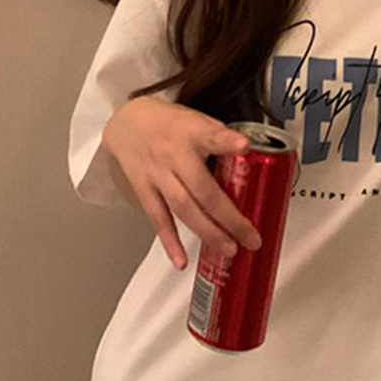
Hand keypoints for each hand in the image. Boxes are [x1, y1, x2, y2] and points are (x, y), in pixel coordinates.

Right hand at [101, 96, 261, 269]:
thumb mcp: (198, 120)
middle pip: (203, 189)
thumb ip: (222, 139)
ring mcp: (158, 176)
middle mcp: (174, 156)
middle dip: (229, 217)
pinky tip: (182, 260)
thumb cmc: (170, 124)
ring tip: (229, 249)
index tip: (244, 146)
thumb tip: (251, 158)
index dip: (228, 141)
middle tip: (250, 237)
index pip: (211, 135)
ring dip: (208, 232)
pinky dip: (170, 242)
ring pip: (183, 208)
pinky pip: (158, 219)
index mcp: (192, 133)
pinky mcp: (144, 191)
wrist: (128, 123)